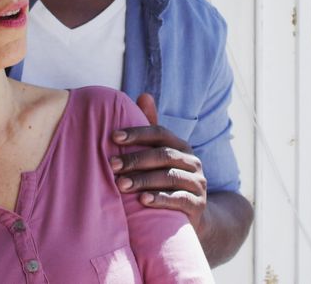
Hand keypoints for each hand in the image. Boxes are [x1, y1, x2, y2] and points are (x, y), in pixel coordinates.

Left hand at [110, 94, 208, 230]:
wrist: (192, 215)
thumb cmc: (167, 180)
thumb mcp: (160, 155)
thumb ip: (151, 128)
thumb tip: (144, 95)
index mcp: (181, 146)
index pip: (160, 133)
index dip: (137, 133)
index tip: (113, 137)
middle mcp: (192, 161)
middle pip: (163, 155)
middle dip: (136, 159)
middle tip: (112, 165)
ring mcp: (197, 183)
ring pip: (170, 177)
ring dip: (143, 180)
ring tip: (121, 185)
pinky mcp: (198, 204)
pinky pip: (179, 199)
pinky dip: (160, 199)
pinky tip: (142, 200)